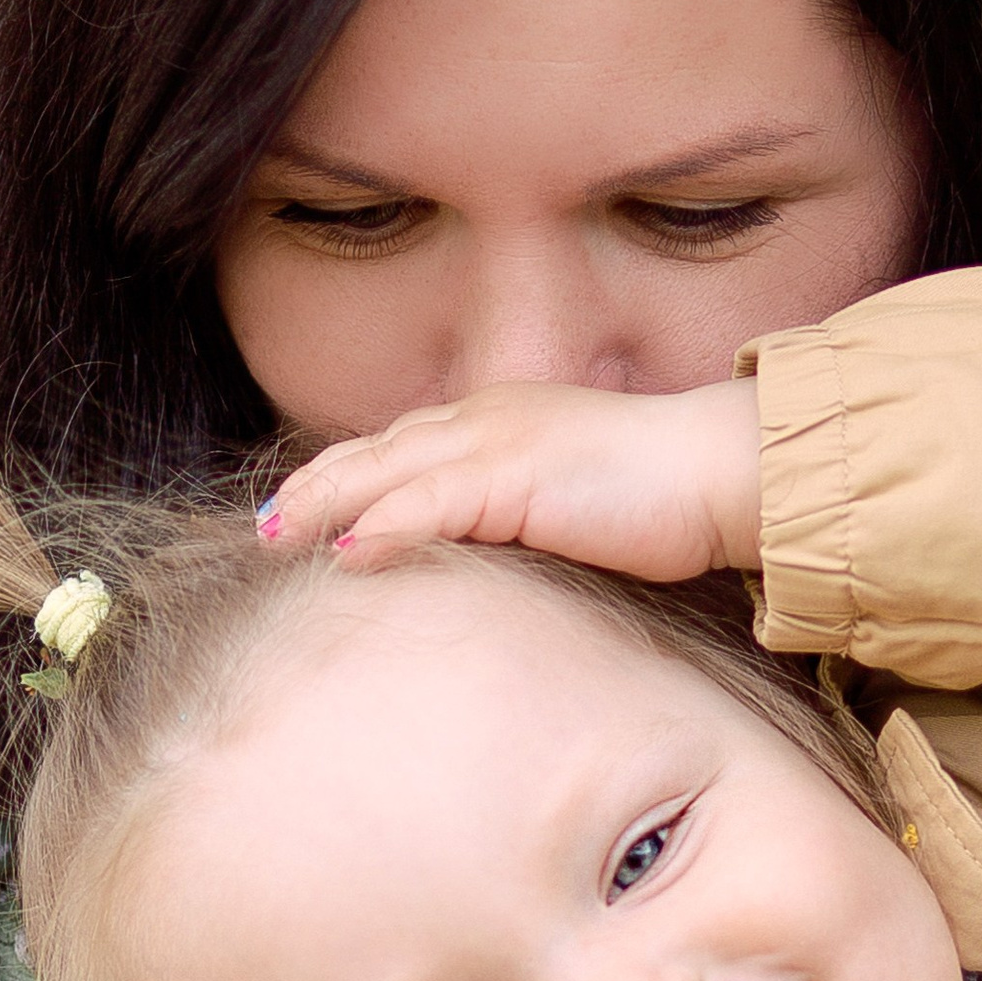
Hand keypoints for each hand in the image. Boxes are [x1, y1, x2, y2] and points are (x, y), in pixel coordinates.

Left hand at [257, 379, 763, 583]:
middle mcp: (487, 421)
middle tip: (262, 524)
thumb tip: (475, 560)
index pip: (401, 446)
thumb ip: (517, 519)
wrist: (719, 468)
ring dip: (324, 503)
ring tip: (276, 535)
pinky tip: (347, 552)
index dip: (344, 474)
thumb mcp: (572, 502)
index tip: (299, 507)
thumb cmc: (665, 493)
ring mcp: (498, 444)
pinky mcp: (516, 479)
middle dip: (313, 486)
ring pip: (386, 470)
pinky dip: (382, 526)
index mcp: (499, 423)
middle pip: (375, 451)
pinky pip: (430, 504)